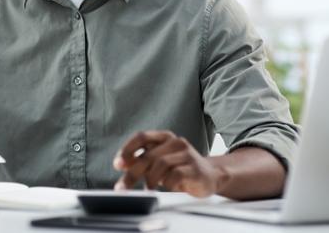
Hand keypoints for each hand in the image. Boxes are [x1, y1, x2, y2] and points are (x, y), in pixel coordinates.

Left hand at [113, 131, 228, 196]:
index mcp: (164, 137)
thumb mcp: (159, 161)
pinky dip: (167, 184)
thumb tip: (122, 164)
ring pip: (160, 165)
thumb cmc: (180, 168)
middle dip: (133, 173)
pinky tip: (166, 189)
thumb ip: (142, 160)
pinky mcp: (195, 168)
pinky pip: (175, 176)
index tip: (118, 163)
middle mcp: (175, 142)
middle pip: (148, 155)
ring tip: (147, 190)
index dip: (127, 149)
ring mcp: (186, 154)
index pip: (141, 137)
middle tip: (122, 186)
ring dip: (149, 180)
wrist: (210, 175)